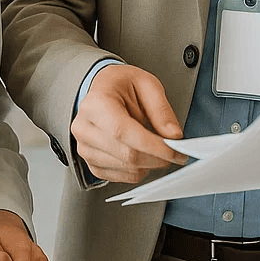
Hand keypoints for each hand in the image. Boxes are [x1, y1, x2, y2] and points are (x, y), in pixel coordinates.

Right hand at [71, 63, 187, 182]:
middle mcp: (85, 127)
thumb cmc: (122, 84)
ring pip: (124, 168)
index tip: (175, 151)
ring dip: (149, 164)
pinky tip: (144, 155)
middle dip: (156, 157)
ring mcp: (83, 147)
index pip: (123, 132)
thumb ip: (161, 110)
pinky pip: (118, 176)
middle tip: (175, 153)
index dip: (152, 146)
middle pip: (125, 154)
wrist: (105, 88)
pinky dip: (137, 170)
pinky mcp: (89, 161)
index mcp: (96, 103)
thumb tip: (173, 136)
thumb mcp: (147, 84)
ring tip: (158, 148)